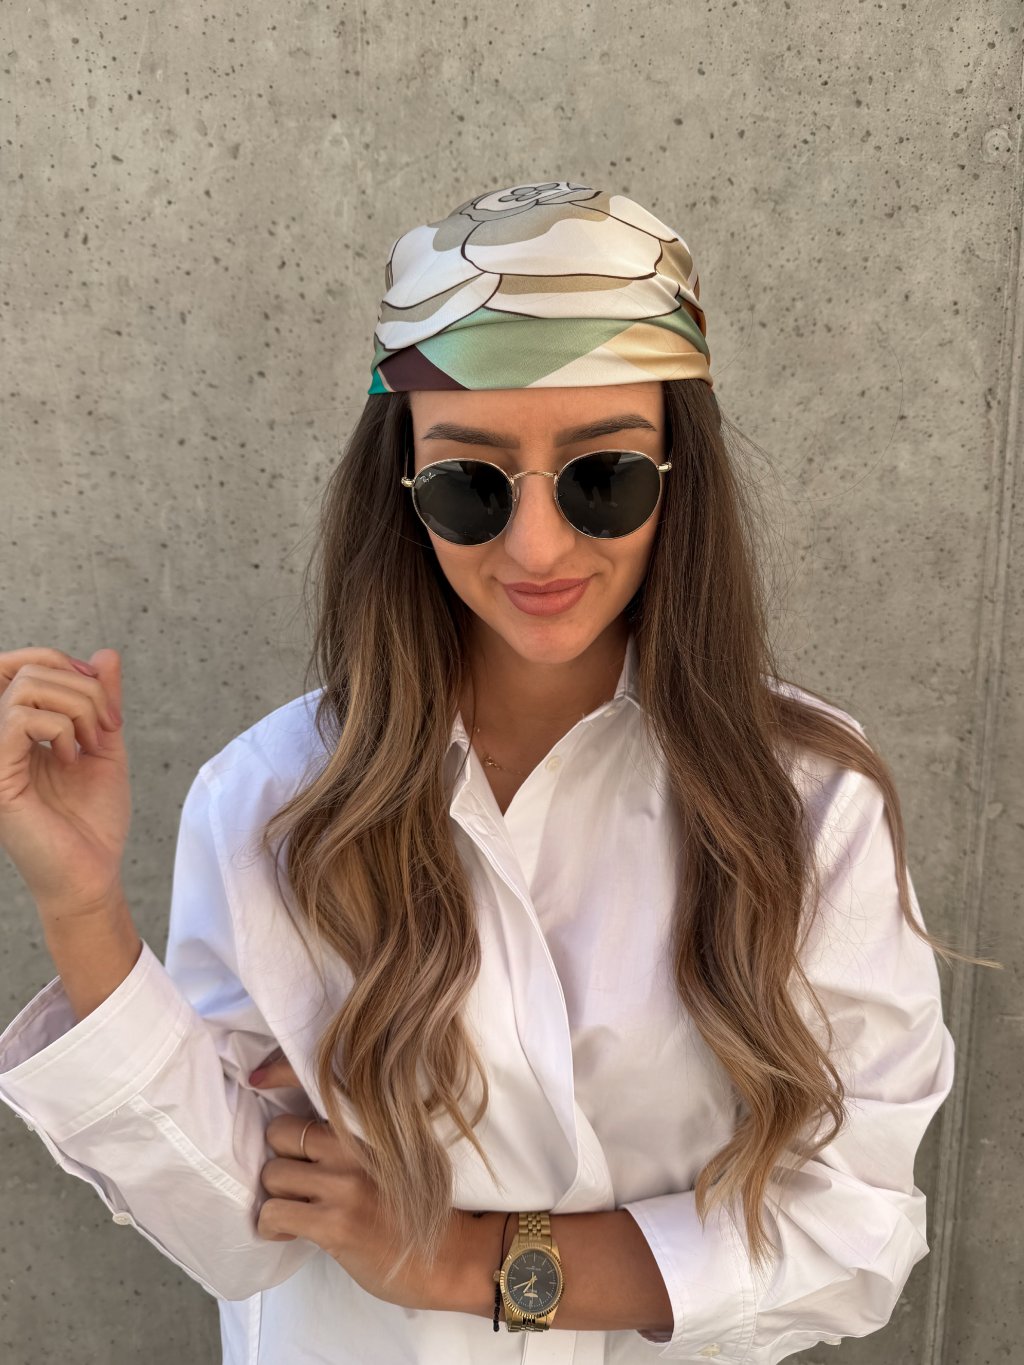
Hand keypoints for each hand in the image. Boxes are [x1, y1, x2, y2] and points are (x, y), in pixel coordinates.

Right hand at [0, 647, 128, 913]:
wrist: (91, 874)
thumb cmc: (93, 821)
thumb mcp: (105, 746)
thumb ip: (102, 701)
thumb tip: (105, 654)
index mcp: (19, 730)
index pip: (18, 666)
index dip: (62, 662)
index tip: (102, 696)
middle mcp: (0, 739)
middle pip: (28, 669)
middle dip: (83, 687)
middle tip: (108, 726)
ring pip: (24, 686)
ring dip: (78, 706)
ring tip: (92, 743)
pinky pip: (19, 719)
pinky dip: (61, 727)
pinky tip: (73, 757)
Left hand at [250, 1051, 467, 1311]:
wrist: (448, 1257)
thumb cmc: (414, 1204)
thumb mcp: (391, 1153)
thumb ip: (352, 1134)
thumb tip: (300, 1127)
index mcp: (370, 1120)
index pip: (317, 1079)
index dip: (278, 1072)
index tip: (257, 1078)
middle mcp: (356, 1143)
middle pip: (280, 1132)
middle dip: (282, 1158)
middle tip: (298, 1179)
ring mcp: (346, 1182)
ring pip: (273, 1174)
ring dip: (278, 1196)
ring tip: (298, 1210)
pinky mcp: (336, 1223)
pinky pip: (274, 1214)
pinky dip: (272, 1226)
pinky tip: (291, 1232)